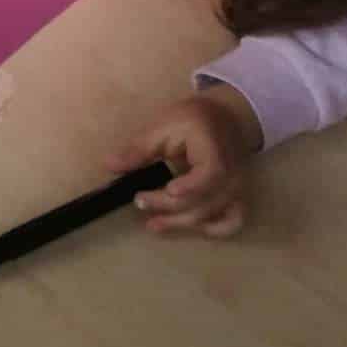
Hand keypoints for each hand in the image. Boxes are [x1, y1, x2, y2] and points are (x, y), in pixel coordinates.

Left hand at [109, 85, 262, 237]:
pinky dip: (213, 229)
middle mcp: (232, 175)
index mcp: (214, 152)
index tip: (169, 190)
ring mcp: (237, 189)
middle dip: (169, 205)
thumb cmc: (193, 119)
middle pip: (203, 200)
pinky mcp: (237, 198)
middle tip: (139, 201)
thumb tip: (109, 166)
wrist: (227, 118)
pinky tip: (190, 227)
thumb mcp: (164, 126)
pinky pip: (232, 221)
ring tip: (152, 224)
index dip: (192, 186)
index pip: (210, 174)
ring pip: (212, 215)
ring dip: (182, 223)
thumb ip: (139, 149)